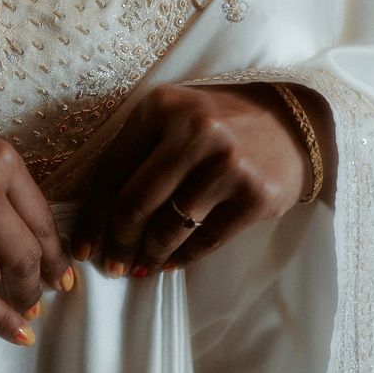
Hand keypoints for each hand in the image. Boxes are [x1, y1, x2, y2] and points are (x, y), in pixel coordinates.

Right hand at [0, 123, 72, 344]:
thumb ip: (6, 194)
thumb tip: (44, 254)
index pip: (42, 220)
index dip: (56, 256)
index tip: (62, 277)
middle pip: (26, 255)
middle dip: (35, 283)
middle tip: (38, 297)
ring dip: (6, 295)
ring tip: (8, 301)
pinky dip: (2, 321)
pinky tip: (21, 335)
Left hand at [71, 82, 333, 275]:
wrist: (292, 122)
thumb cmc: (216, 123)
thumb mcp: (171, 118)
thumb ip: (135, 153)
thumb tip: (97, 217)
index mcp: (162, 107)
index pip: (111, 172)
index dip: (92, 217)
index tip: (81, 248)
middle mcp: (195, 131)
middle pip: (136, 203)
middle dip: (117, 242)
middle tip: (111, 264)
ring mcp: (229, 164)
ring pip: (169, 228)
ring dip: (148, 255)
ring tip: (140, 266)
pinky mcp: (257, 195)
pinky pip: (206, 240)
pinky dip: (182, 258)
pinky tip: (170, 262)